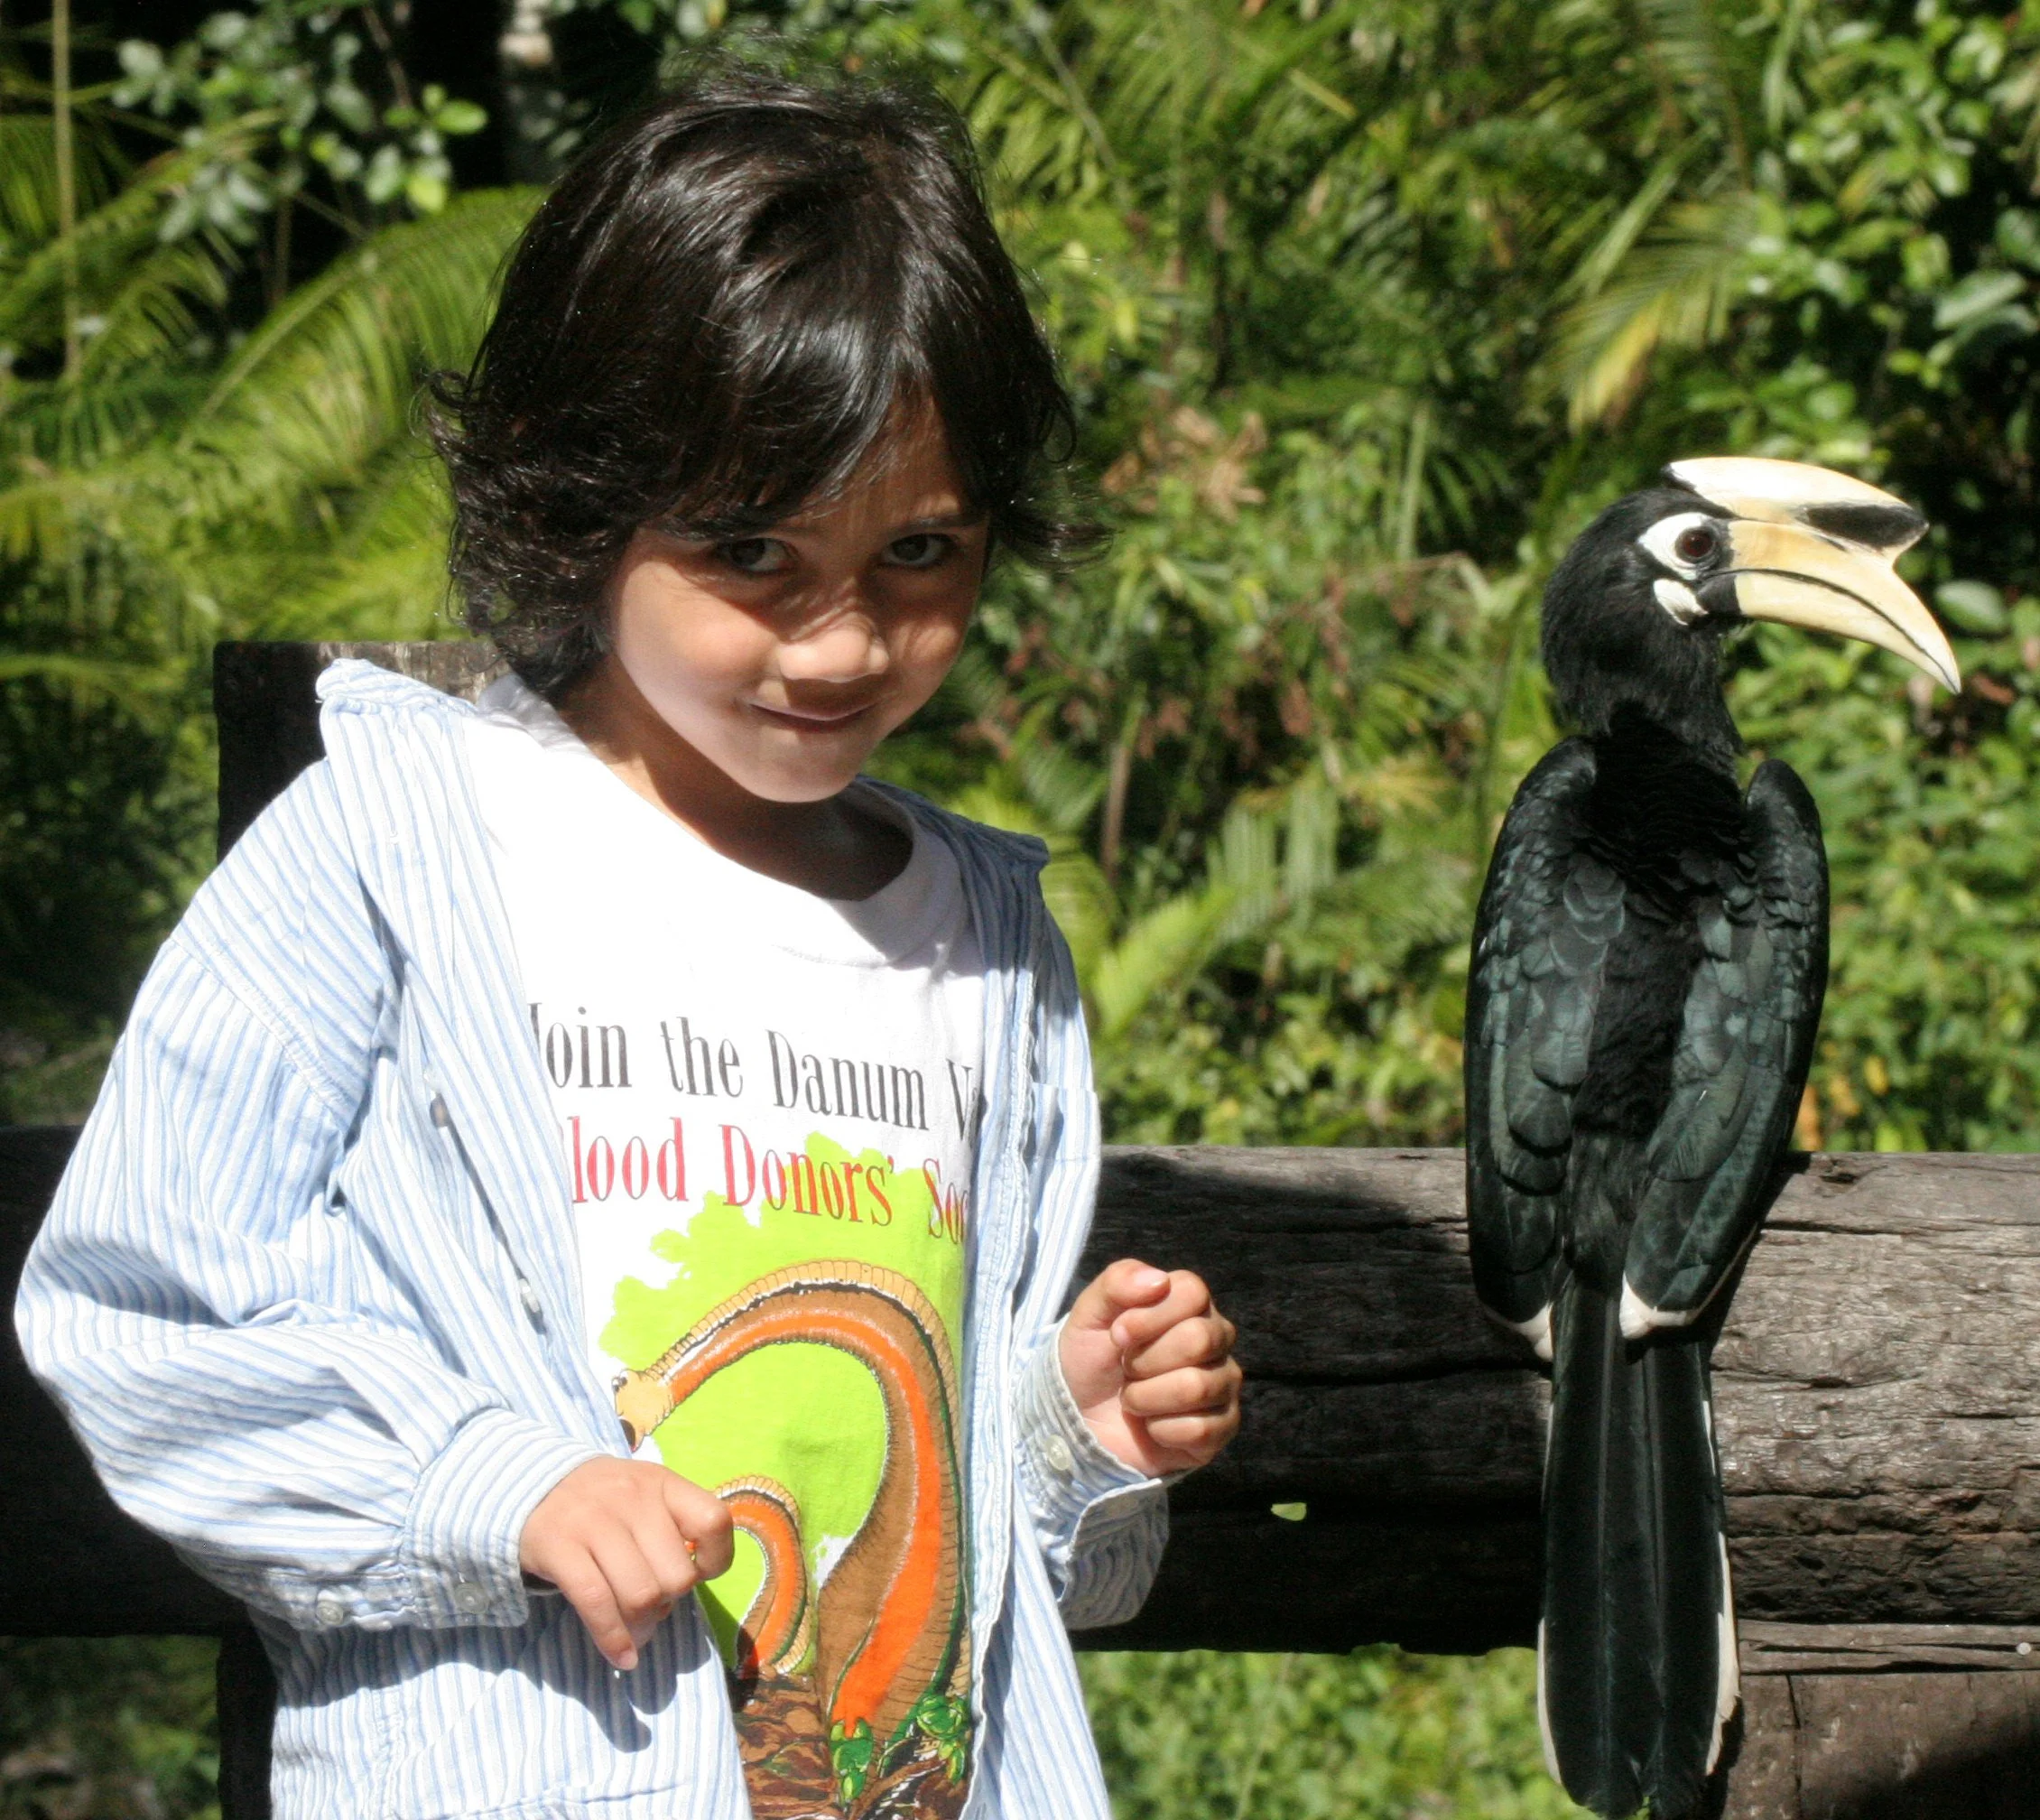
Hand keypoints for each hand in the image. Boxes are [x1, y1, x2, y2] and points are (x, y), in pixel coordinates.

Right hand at [518, 1458, 733, 1669]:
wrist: (532, 1485)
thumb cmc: (602, 1502)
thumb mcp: (644, 1498)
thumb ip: (668, 1535)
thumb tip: (670, 1604)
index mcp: (662, 1484)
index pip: (713, 1522)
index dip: (715, 1559)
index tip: (697, 1571)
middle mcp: (633, 1498)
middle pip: (676, 1574)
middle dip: (670, 1601)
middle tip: (652, 1602)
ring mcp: (594, 1521)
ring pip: (640, 1595)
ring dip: (643, 1626)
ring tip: (636, 1630)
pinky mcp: (559, 1547)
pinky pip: (597, 1604)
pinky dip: (613, 1639)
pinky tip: (622, 1656)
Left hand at [1057, 1258, 1241, 1478]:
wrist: (1081, 1417)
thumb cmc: (1092, 1358)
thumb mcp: (1089, 1313)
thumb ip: (1118, 1282)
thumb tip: (1159, 1280)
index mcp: (1190, 1303)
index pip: (1192, 1293)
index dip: (1148, 1317)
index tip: (1117, 1334)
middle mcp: (1216, 1338)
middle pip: (1199, 1340)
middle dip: (1144, 1361)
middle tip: (1127, 1369)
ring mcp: (1223, 1383)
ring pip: (1197, 1387)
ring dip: (1146, 1398)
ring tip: (1133, 1398)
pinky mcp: (1224, 1426)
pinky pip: (1200, 1429)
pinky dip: (1160, 1430)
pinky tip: (1152, 1424)